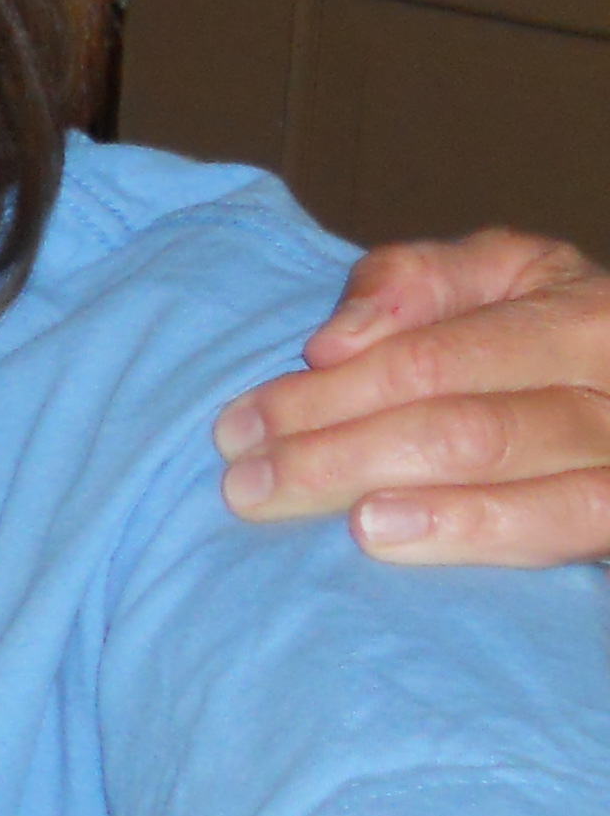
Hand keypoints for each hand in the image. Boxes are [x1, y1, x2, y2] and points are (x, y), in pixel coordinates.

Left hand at [215, 228, 609, 563]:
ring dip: (400, 501)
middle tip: (246, 486)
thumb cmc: (541, 325)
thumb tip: (335, 344)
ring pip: (514, 481)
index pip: (430, 360)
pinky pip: (562, 530)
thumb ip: (413, 282)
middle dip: (339, 456)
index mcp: (577, 310)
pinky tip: (392, 542)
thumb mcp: (491, 274)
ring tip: (315, 511)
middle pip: (465, 429)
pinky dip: (476, 537)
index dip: (327, 397)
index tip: (240, 426)